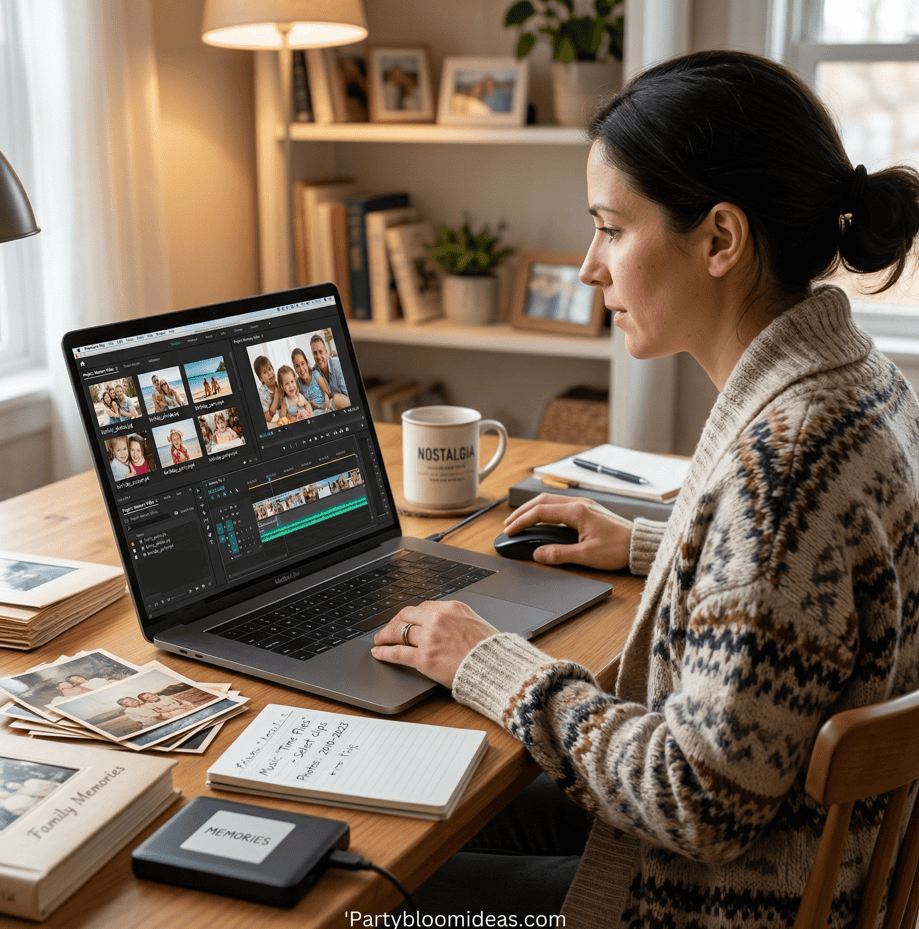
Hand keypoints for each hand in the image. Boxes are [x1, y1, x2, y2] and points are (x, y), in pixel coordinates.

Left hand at [371, 600, 498, 688]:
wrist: (495, 668)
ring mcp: (429, 638)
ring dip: (385, 635)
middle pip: (406, 615)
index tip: (405, 620)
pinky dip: (384, 652)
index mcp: (451, 608)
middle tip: (388, 629)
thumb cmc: (490, 649)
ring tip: (380, 640)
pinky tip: (378, 652)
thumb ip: (456, 619)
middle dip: (394, 622)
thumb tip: (444, 622)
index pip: (422, 607)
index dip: (410, 615)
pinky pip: (398, 652)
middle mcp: (438, 619)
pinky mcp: (424, 658)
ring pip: (398, 631)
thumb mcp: (475, 622)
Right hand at [503, 493, 632, 570]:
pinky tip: (541, 519)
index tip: (509, 531)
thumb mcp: (587, 555)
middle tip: (508, 525)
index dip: (521, 521)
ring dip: (532, 510)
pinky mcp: (588, 510)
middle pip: (542, 501)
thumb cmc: (618, 548)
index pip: (540, 512)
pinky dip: (544, 511)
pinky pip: (559, 505)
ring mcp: (584, 505)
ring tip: (520, 521)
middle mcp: (579, 504)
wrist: (640, 544)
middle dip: (522, 512)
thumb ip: (559, 554)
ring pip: (550, 501)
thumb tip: (538, 554)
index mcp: (577, 511)